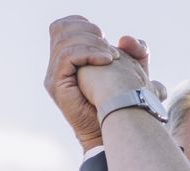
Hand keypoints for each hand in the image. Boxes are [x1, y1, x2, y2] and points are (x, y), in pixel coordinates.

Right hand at [44, 16, 160, 151]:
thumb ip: (134, 50)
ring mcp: (54, 76)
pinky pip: (68, 56)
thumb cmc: (125, 101)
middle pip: (62, 28)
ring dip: (92, 44)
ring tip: (110, 57)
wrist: (114, 128)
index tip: (105, 38)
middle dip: (89, 33)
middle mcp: (56, 66)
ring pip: (66, 41)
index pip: (63, 26)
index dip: (82, 24)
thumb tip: (126, 38)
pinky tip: (106, 61)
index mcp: (68, 59)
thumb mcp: (135, 69)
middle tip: (108, 48)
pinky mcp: (55, 85)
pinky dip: (89, 53)